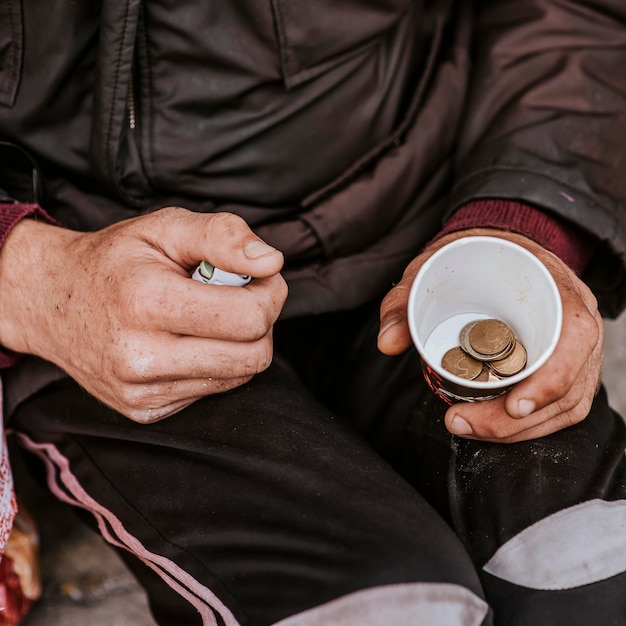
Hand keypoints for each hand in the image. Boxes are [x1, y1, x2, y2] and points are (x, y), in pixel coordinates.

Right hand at [0, 208, 286, 422]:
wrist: (52, 302)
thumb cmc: (116, 260)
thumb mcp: (165, 227)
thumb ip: (222, 235)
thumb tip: (272, 262)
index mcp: (147, 303)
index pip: (250, 318)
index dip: (270, 293)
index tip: (257, 276)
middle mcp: (141, 358)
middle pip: (254, 356)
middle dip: (261, 321)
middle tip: (237, 295)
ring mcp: (142, 392)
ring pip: (239, 376)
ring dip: (240, 343)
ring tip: (207, 316)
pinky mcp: (145, 411)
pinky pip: (214, 391)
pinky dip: (216, 364)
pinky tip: (188, 340)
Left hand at [377, 228, 602, 442]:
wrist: (496, 251)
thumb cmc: (473, 258)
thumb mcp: (435, 267)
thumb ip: (406, 300)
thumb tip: (387, 342)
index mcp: (557, 290)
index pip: (575, 339)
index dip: (551, 379)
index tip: (513, 406)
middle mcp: (576, 323)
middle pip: (567, 386)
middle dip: (515, 420)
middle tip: (462, 422)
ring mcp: (575, 350)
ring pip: (564, 405)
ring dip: (517, 430)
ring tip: (468, 427)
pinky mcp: (564, 369)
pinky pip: (558, 408)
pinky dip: (527, 426)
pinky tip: (491, 426)